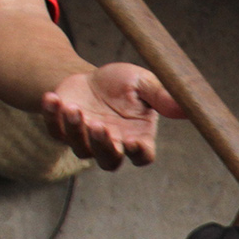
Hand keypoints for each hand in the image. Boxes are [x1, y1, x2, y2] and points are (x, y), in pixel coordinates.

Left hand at [39, 64, 183, 168]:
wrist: (90, 78)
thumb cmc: (121, 84)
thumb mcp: (142, 82)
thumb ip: (161, 96)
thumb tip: (187, 107)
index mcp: (138, 137)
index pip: (142, 156)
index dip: (138, 153)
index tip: (132, 140)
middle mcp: (113, 145)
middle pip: (109, 160)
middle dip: (103, 145)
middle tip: (99, 126)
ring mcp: (86, 141)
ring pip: (81, 149)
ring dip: (77, 130)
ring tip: (74, 108)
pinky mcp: (63, 131)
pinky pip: (55, 131)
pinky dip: (52, 116)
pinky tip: (53, 98)